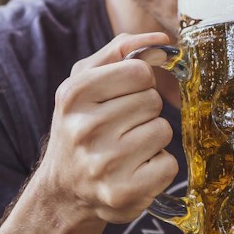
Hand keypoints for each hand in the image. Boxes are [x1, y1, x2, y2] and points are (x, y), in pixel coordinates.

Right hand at [41, 32, 178, 225]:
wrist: (64, 190)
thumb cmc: (81, 125)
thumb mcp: (85, 80)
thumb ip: (120, 51)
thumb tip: (161, 41)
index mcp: (74, 94)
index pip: (139, 71)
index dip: (139, 81)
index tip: (123, 95)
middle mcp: (85, 129)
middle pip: (152, 100)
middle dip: (144, 111)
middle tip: (121, 127)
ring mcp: (104, 164)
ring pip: (163, 130)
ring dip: (152, 138)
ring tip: (126, 148)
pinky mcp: (125, 192)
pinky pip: (170, 164)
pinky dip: (159, 166)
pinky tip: (135, 170)